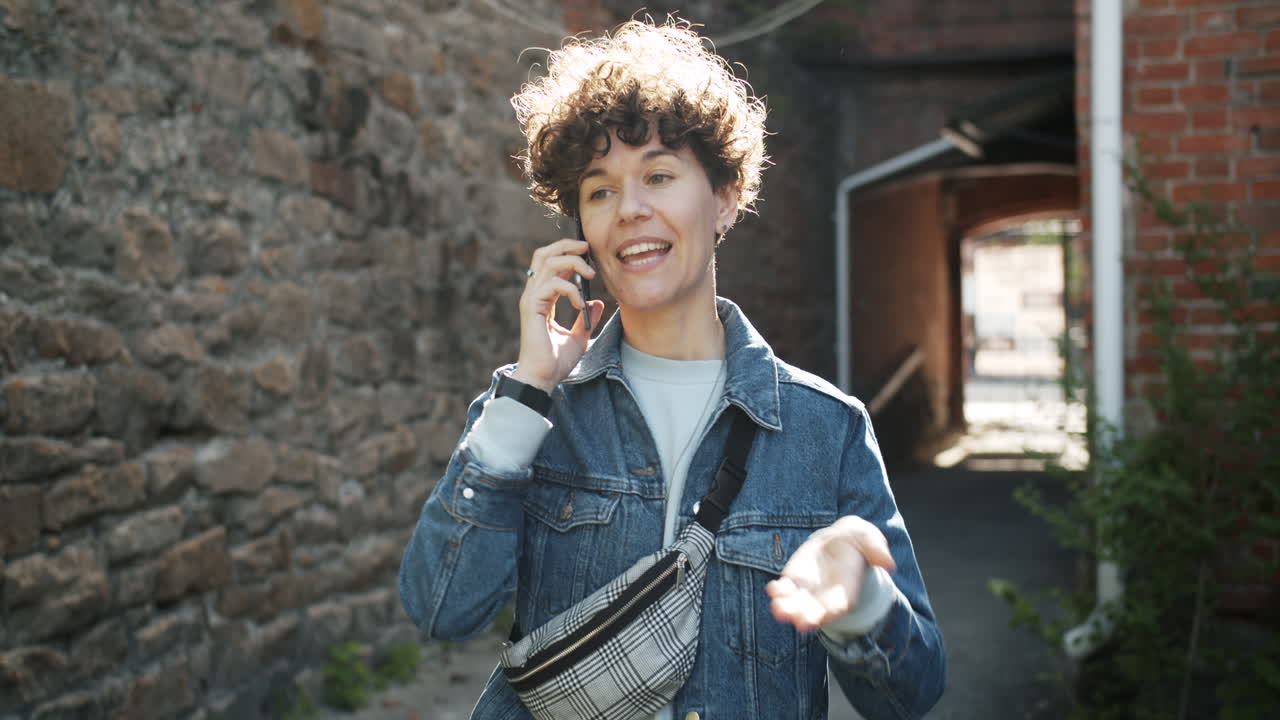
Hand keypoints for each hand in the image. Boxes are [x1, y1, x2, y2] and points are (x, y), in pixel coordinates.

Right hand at [511, 239, 604, 392]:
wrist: (543, 379)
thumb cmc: (556, 362)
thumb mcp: (579, 337)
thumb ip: (587, 319)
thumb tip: (597, 303)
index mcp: (542, 299)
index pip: (550, 263)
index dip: (569, 253)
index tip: (589, 255)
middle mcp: (534, 295)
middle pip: (543, 254)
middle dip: (566, 246)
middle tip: (587, 248)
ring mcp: (531, 299)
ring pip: (548, 263)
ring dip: (573, 263)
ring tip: (590, 275)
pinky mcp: (532, 307)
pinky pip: (553, 284)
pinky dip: (571, 290)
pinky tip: (580, 305)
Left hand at [766, 516, 895, 632]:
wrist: (835, 542)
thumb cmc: (856, 542)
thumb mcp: (867, 538)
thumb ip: (875, 548)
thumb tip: (888, 563)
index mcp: (847, 591)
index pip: (839, 606)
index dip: (831, 612)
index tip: (823, 616)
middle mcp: (826, 596)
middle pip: (815, 612)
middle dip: (806, 617)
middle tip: (799, 622)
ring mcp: (808, 591)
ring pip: (796, 605)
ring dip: (787, 609)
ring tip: (778, 608)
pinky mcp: (793, 581)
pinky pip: (784, 590)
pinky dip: (778, 592)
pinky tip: (773, 589)